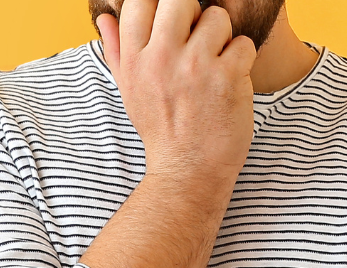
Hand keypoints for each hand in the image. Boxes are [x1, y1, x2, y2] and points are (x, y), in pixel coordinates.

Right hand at [96, 0, 256, 186]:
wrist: (187, 172)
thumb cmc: (161, 130)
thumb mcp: (130, 92)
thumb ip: (117, 51)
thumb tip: (103, 17)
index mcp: (135, 60)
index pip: (141, 1)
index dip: (161, 8)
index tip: (172, 28)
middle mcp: (161, 59)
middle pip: (181, 1)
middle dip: (194, 17)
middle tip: (197, 45)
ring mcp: (195, 67)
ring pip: (217, 17)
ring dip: (222, 38)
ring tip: (215, 66)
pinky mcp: (227, 78)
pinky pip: (243, 44)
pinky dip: (242, 61)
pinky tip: (230, 82)